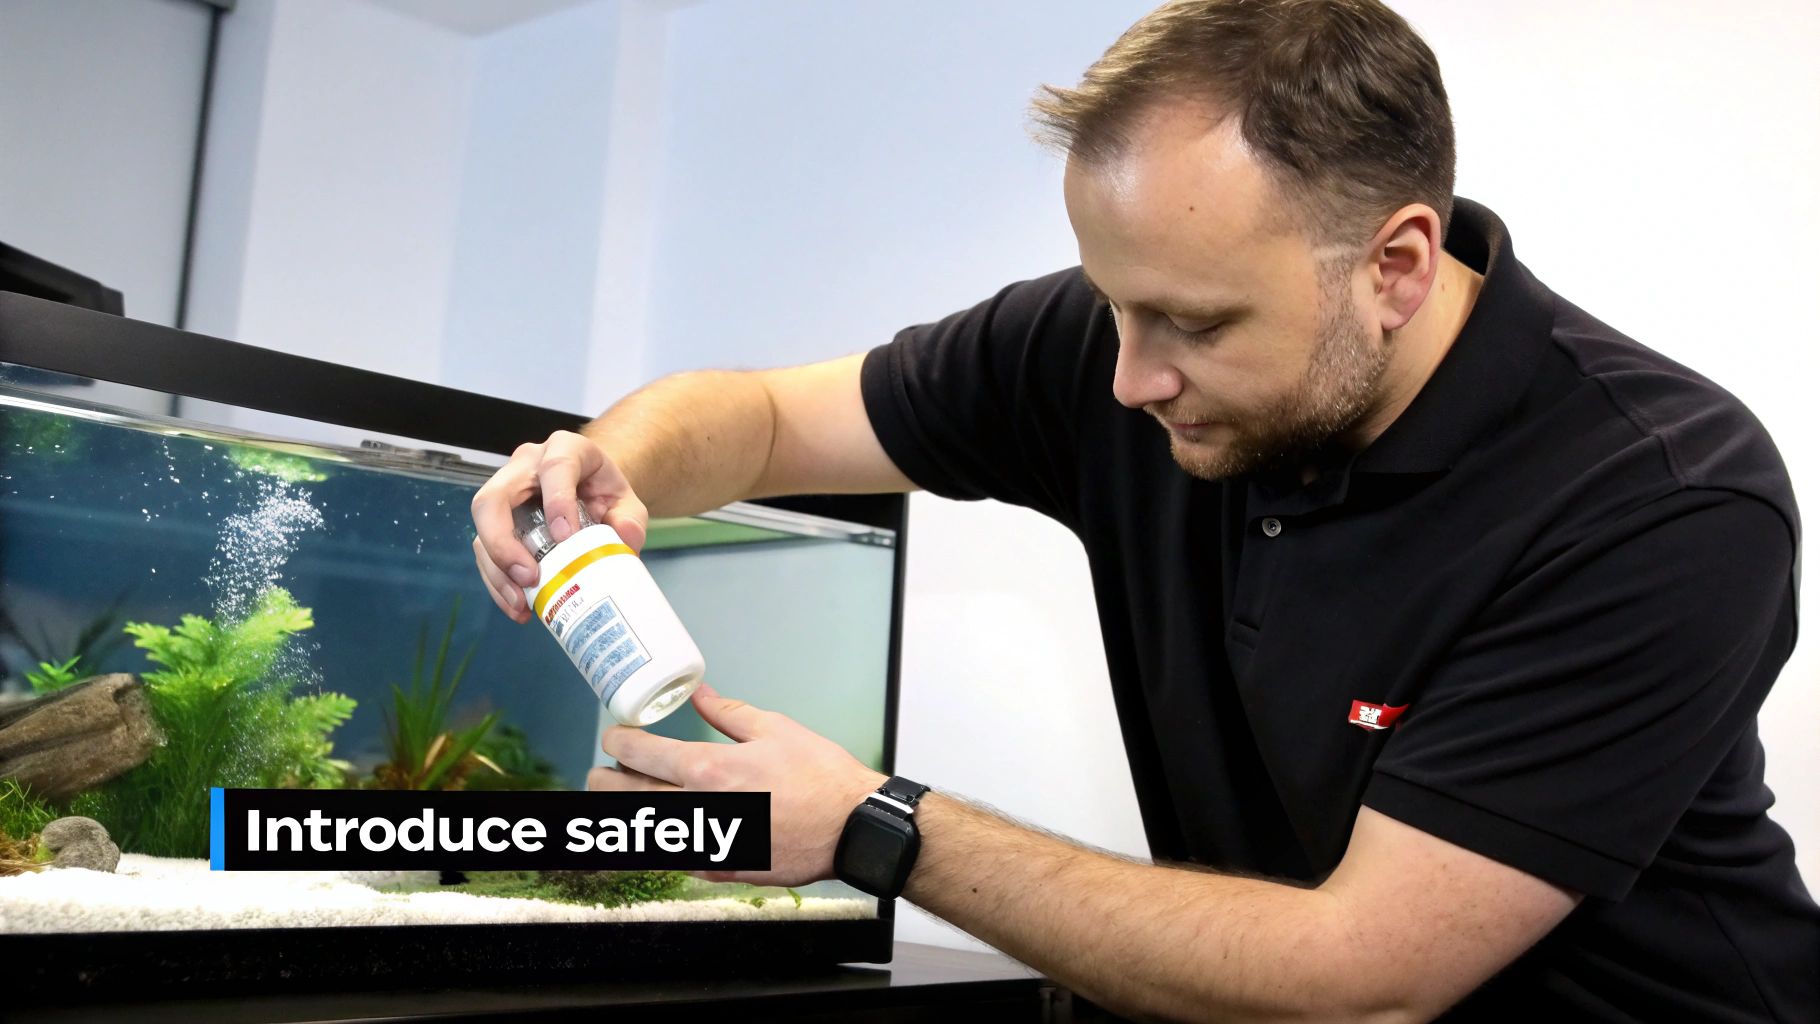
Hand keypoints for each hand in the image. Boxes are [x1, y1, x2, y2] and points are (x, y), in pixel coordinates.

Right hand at [470, 429, 649, 622]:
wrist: (591, 491)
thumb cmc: (605, 493)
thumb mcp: (627, 503)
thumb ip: (631, 520)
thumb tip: (624, 539)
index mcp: (566, 449)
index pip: (556, 467)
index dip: (557, 501)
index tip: (566, 537)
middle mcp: (527, 466)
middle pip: (495, 496)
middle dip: (504, 541)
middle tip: (528, 577)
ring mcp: (506, 490)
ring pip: (483, 527)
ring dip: (497, 569)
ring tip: (521, 602)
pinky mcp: (496, 519)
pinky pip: (485, 549)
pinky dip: (498, 580)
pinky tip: (518, 604)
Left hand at [588, 682, 886, 886]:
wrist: (852, 826)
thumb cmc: (820, 776)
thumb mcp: (774, 729)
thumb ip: (728, 713)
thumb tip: (699, 693)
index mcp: (709, 768)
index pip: (642, 755)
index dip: (618, 742)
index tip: (614, 738)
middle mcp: (699, 808)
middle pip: (627, 797)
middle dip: (604, 782)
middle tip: (601, 772)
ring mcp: (707, 844)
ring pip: (642, 834)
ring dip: (622, 817)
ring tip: (618, 803)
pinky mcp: (720, 868)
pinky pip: (673, 859)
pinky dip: (657, 845)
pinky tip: (655, 835)